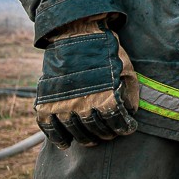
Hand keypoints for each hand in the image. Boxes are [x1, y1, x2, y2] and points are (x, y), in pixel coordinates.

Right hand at [35, 15, 138, 148]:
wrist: (76, 34)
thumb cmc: (105, 49)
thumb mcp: (126, 68)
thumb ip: (130, 91)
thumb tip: (132, 111)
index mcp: (105, 95)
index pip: (116, 120)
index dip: (123, 127)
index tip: (128, 129)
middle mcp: (83, 102)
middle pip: (95, 128)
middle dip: (105, 134)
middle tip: (109, 135)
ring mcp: (63, 103)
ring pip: (74, 130)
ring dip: (85, 138)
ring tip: (91, 140)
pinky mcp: (46, 100)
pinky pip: (48, 126)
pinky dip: (56, 137)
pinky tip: (65, 144)